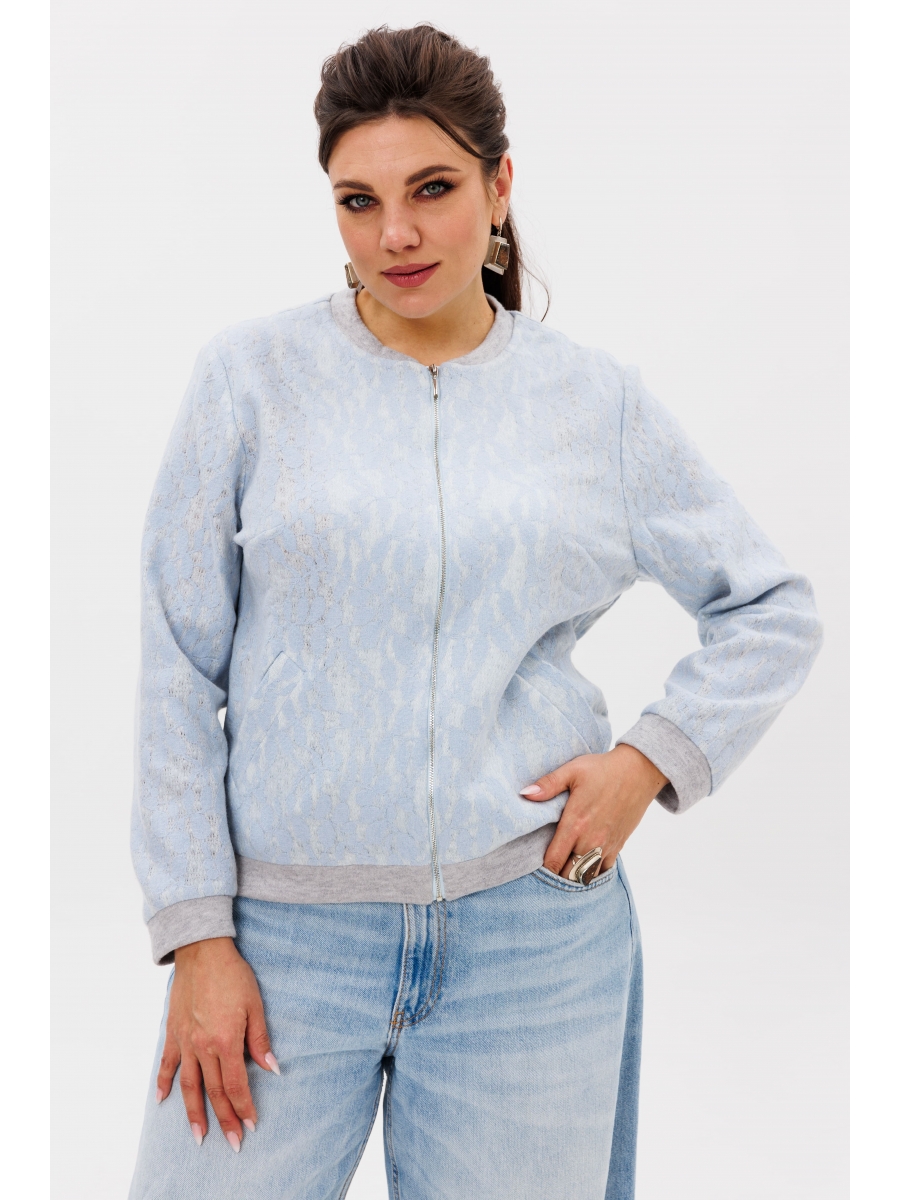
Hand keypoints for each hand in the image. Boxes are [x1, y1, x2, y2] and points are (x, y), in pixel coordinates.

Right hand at [156, 937, 278, 1150]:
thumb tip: (272, 1068)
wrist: (202, 951)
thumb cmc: (232, 975)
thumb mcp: (255, 1004)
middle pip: (213, 1092)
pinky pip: (167, 1064)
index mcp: (225, 1040)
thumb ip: (260, 1039)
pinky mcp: (173, 1032)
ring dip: (193, 1114)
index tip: (251, 1125)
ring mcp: (185, 1041)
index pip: (236, 1084)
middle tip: (232, 1142)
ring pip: (189, 1086)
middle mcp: (203, 1046)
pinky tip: (163, 1100)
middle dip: (224, 1119)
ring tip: (199, 1136)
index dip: (244, 1107)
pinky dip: (163, 1083)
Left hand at [520, 744, 667, 878]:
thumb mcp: (572, 771)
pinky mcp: (618, 845)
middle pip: (569, 874)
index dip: (542, 868)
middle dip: (557, 874)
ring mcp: (606, 845)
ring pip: (587, 876)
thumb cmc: (603, 770)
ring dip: (575, 876)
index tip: (535, 864)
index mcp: (575, 824)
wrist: (639, 772)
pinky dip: (593, 872)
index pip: (553, 860)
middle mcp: (591, 840)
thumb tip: (525, 793)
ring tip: (564, 867)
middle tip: (548, 866)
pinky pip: (604, 870)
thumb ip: (548, 784)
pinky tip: (584, 864)